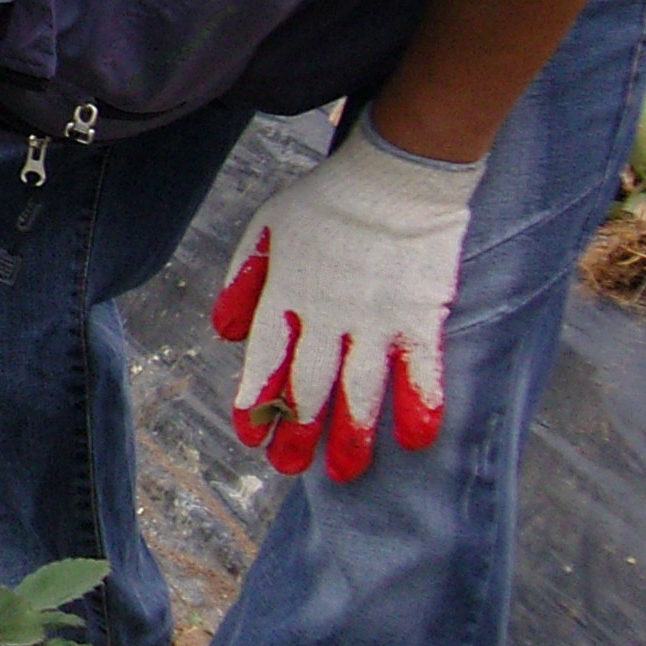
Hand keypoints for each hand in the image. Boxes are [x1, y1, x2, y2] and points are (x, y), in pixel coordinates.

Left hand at [209, 113, 478, 480]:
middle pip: (309, 387)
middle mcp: (328, 317)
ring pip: (361, 390)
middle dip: (297, 431)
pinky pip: (421, 368)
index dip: (256, 401)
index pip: (265, 362)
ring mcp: (376, 319)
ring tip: (345, 473)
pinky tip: (415, 440)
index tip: (249, 436)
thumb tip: (224, 335)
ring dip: (352, 436)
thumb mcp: (265, 229)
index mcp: (287, 297)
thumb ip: (244, 282)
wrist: (395, 172)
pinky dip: (418, 404)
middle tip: (289, 467)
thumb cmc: (326, 201)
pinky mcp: (420, 315)